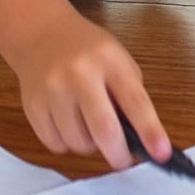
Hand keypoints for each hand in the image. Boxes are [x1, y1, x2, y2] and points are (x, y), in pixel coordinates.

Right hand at [12, 4, 169, 170]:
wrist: (41, 33)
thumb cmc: (88, 51)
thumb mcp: (118, 60)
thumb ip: (129, 94)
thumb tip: (139, 139)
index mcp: (110, 61)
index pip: (136, 102)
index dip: (151, 131)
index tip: (161, 154)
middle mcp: (80, 74)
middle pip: (103, 129)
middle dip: (118, 154)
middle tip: (122, 161)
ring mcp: (53, 90)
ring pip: (78, 142)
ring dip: (90, 146)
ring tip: (89, 127)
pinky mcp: (33, 106)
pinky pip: (55, 144)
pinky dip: (67, 143)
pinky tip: (68, 124)